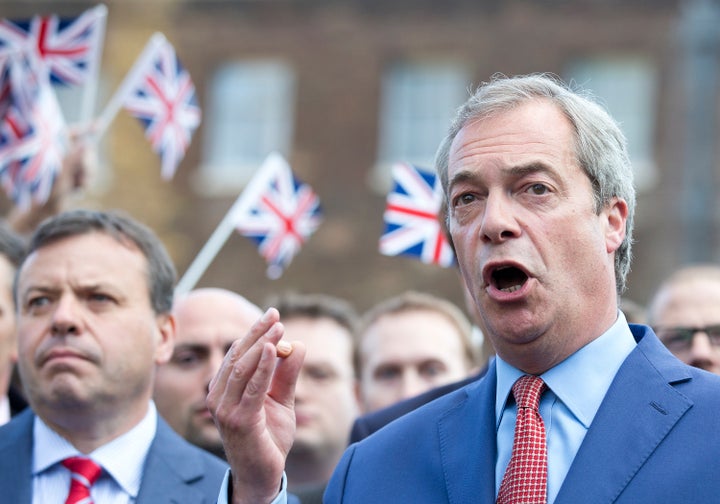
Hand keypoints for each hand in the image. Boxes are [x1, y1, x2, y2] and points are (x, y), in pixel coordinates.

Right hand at [207, 308, 304, 503]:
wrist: (263, 474)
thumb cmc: (268, 436)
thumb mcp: (282, 399)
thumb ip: (287, 374)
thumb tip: (297, 344)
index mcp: (224, 389)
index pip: (236, 353)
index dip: (254, 333)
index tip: (273, 316)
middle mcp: (219, 398)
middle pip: (237, 356)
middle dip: (257, 333)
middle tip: (275, 315)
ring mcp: (226, 410)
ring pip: (242, 368)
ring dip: (261, 344)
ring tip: (278, 328)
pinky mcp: (240, 421)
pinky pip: (253, 388)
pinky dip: (263, 367)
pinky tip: (274, 350)